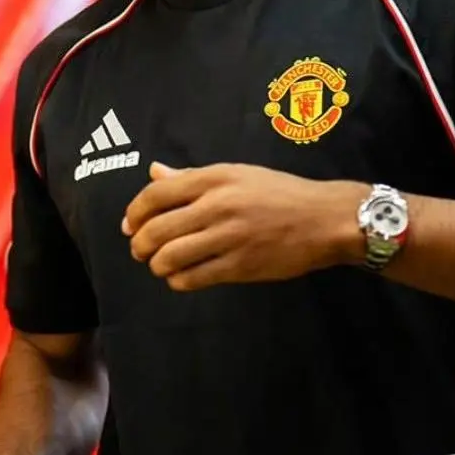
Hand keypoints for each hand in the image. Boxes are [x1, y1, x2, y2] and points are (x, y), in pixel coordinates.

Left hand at [122, 162, 364, 290]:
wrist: (324, 219)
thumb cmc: (280, 193)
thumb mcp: (237, 174)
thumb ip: (192, 177)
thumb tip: (154, 173)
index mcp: (215, 178)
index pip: (156, 194)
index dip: (135, 212)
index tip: (130, 224)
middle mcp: (218, 205)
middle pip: (156, 229)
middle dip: (140, 244)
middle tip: (140, 250)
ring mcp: (229, 237)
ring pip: (170, 257)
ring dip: (157, 265)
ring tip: (161, 265)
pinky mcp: (240, 265)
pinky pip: (193, 278)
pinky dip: (178, 280)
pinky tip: (181, 277)